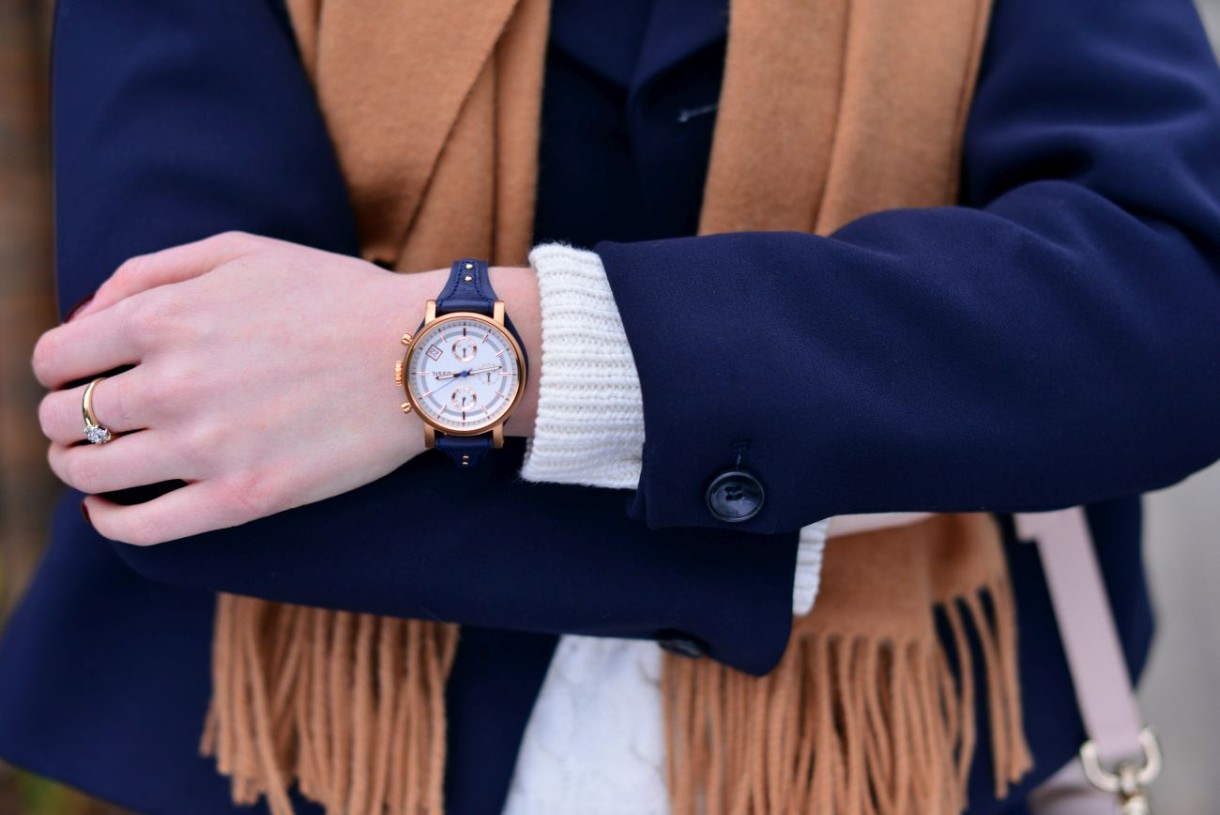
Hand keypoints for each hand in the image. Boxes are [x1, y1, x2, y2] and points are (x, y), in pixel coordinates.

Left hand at [33, 232, 539, 544]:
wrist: (419, 356)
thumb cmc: (335, 298)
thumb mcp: (240, 253)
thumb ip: (149, 272)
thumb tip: (85, 317)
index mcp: (162, 318)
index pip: (55, 357)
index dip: (58, 369)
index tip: (80, 377)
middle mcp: (170, 384)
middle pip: (61, 417)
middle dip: (64, 416)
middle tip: (91, 420)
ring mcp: (204, 447)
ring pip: (87, 473)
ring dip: (78, 466)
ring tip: (99, 461)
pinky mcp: (241, 497)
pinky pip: (139, 527)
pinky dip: (109, 521)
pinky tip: (114, 509)